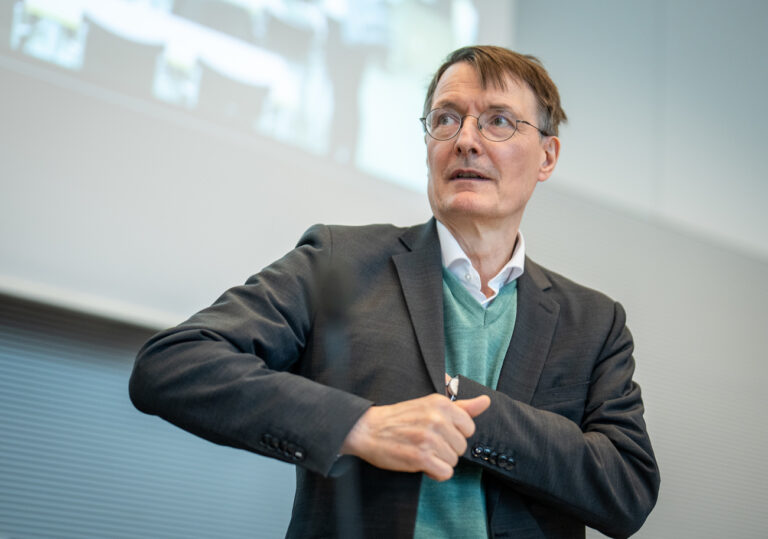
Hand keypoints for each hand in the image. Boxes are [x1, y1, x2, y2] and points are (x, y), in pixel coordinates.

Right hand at [340, 392, 490, 480]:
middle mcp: (437, 419)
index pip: (469, 427)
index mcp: (441, 404)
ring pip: (453, 461)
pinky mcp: (420, 457)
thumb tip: (486, 401)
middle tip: (427, 442)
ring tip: (422, 452)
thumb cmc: (399, 418)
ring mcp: (429, 438)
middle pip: (462, 447)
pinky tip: (423, 464)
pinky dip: (435, 473)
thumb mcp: (430, 405)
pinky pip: (444, 473)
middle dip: (447, 449)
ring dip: (439, 461)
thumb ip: (461, 405)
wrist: (367, 429)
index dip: (455, 434)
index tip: (439, 432)